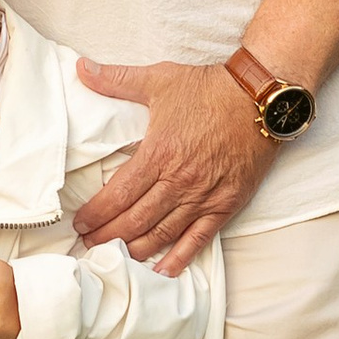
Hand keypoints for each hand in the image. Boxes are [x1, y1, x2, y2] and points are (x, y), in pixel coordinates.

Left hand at [70, 58, 271, 270]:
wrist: (259, 99)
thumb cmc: (209, 88)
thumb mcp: (160, 79)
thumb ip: (117, 79)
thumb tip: (81, 68)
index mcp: (159, 153)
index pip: (119, 194)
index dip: (96, 213)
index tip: (80, 223)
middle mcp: (179, 180)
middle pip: (135, 219)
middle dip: (107, 236)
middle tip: (87, 246)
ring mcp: (204, 196)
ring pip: (163, 233)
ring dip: (135, 249)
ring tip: (115, 258)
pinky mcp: (226, 204)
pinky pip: (199, 238)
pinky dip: (180, 257)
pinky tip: (162, 270)